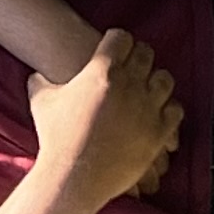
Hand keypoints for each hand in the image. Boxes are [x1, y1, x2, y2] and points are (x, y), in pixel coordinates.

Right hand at [29, 34, 183, 204]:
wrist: (73, 176)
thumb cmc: (56, 137)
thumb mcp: (42, 100)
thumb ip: (42, 81)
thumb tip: (38, 76)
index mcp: (102, 70)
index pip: (121, 37)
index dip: (117, 41)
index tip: (115, 48)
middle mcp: (129, 84)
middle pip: (146, 53)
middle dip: (138, 56)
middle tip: (132, 64)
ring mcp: (147, 108)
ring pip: (165, 79)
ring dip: (156, 80)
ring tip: (148, 87)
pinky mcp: (158, 133)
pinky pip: (176, 110)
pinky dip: (169, 108)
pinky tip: (159, 111)